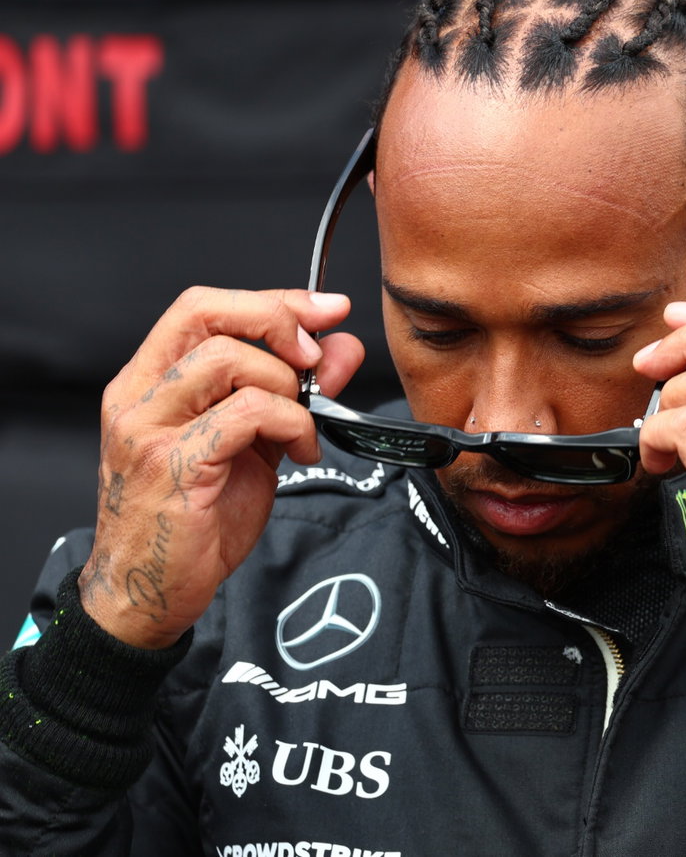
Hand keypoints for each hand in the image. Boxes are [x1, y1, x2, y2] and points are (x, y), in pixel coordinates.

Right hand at [82, 287, 363, 648]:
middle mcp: (139, 396)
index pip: (202, 307)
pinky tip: (301, 453)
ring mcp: (149, 428)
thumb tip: (341, 349)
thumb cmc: (195, 519)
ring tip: (302, 426)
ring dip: (288, 388)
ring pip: (230, 360)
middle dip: (280, 323)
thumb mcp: (255, 442)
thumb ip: (293, 392)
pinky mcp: (173, 463)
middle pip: (210, 315)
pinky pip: (247, 414)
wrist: (152, 592)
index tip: (327, 310)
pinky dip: (292, 424)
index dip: (271, 300)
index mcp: (149, 381)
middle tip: (316, 360)